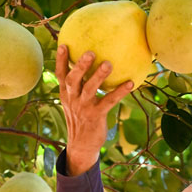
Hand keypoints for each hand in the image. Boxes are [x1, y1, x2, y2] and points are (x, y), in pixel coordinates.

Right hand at [56, 45, 133, 175]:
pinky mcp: (95, 116)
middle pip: (73, 80)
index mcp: (66, 95)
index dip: (61, 61)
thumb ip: (79, 87)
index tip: (63, 45)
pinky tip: (130, 82)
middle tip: (90, 52)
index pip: (60, 75)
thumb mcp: (75, 103)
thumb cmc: (81, 119)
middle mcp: (72, 100)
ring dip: (99, 76)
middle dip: (80, 66)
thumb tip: (93, 66)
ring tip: (108, 63)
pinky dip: (119, 92)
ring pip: (89, 90)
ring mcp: (83, 108)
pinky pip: (108, 102)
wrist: (81, 146)